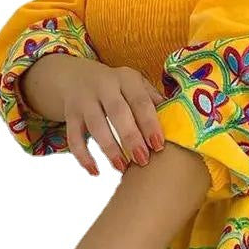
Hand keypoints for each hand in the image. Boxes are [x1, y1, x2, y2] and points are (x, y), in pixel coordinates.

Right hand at [38, 55, 166, 175]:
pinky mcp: (70, 114)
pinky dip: (83, 156)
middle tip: (142, 160)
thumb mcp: (135, 86)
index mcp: (126, 78)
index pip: (140, 101)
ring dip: (109, 149)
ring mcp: (84, 100)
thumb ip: (153, 102)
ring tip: (122, 167)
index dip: (150, 124)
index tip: (158, 145)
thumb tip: (178, 124)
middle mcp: (104, 86)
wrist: (75, 77)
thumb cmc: (118, 88)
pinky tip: (95, 171)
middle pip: (117, 113)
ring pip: (95, 126)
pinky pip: (74, 138)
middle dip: (131, 138)